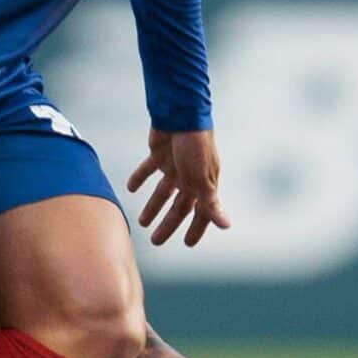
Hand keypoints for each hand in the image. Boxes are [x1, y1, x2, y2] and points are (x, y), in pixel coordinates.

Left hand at [126, 129, 231, 247]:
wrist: (181, 114)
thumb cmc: (196, 146)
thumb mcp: (203, 178)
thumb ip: (211, 203)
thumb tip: (227, 226)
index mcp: (203, 183)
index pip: (201, 212)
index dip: (196, 228)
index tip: (187, 244)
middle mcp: (190, 176)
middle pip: (178, 206)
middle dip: (168, 223)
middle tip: (155, 241)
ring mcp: (174, 165)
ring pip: (162, 191)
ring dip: (153, 206)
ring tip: (142, 222)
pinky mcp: (159, 153)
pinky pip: (148, 169)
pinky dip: (139, 178)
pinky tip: (130, 188)